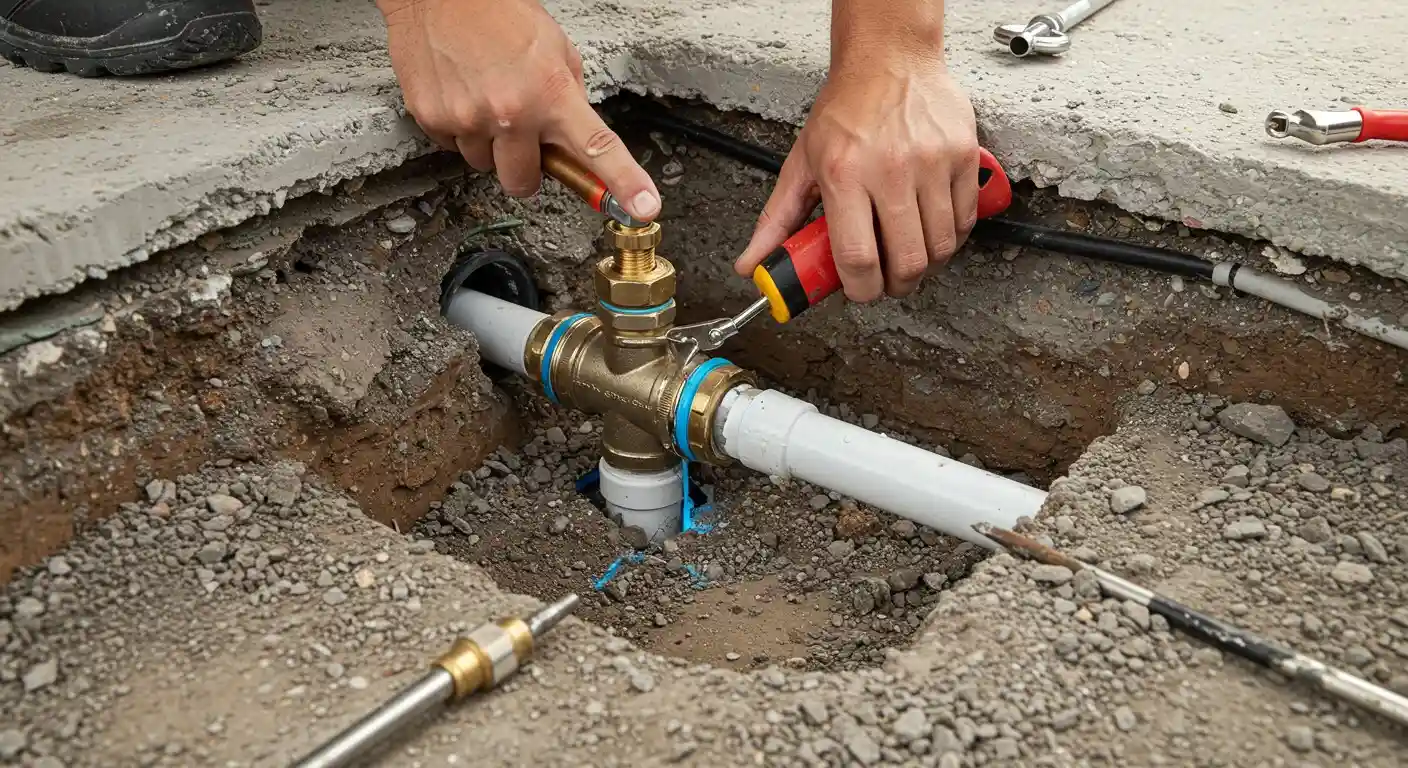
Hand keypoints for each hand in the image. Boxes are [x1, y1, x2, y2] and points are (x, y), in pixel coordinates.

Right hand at [378, 0, 659, 219]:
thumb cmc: (498, 14)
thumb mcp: (554, 49)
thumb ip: (568, 97)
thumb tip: (573, 135)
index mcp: (551, 94)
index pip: (597, 148)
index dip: (624, 183)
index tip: (642, 206)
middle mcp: (511, 113)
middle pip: (523, 182)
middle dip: (524, 166)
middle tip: (520, 135)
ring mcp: (468, 120)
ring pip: (484, 165)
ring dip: (490, 145)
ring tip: (486, 100)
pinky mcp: (433, 120)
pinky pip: (452, 147)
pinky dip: (459, 129)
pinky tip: (463, 95)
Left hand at [735, 53, 978, 300]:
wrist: (890, 58)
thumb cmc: (846, 110)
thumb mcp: (802, 163)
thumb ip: (776, 221)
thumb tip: (751, 266)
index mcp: (844, 174)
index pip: (857, 259)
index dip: (861, 290)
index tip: (860, 290)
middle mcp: (890, 170)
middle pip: (907, 261)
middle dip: (897, 286)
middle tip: (888, 280)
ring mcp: (932, 162)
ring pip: (942, 247)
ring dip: (926, 266)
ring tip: (910, 255)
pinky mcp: (963, 155)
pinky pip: (966, 220)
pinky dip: (952, 237)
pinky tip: (933, 230)